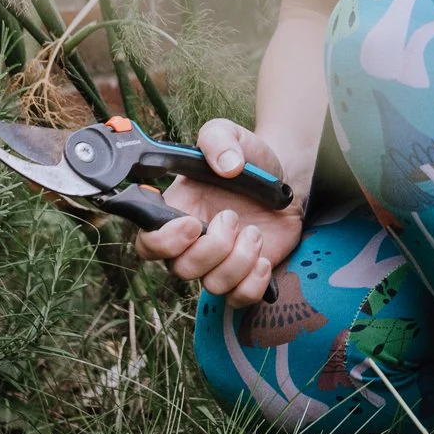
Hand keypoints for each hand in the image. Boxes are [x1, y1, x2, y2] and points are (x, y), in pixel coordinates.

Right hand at [133, 118, 303, 306]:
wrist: (285, 175)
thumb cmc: (248, 157)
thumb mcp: (230, 135)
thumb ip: (218, 139)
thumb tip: (225, 165)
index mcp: (176, 213)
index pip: (148, 244)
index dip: (164, 242)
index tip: (192, 223)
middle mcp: (191, 245)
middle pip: (180, 270)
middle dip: (211, 247)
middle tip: (232, 217)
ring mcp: (218, 263)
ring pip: (212, 286)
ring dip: (237, 260)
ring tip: (254, 232)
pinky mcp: (244, 276)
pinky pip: (238, 299)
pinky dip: (252, 284)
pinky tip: (263, 259)